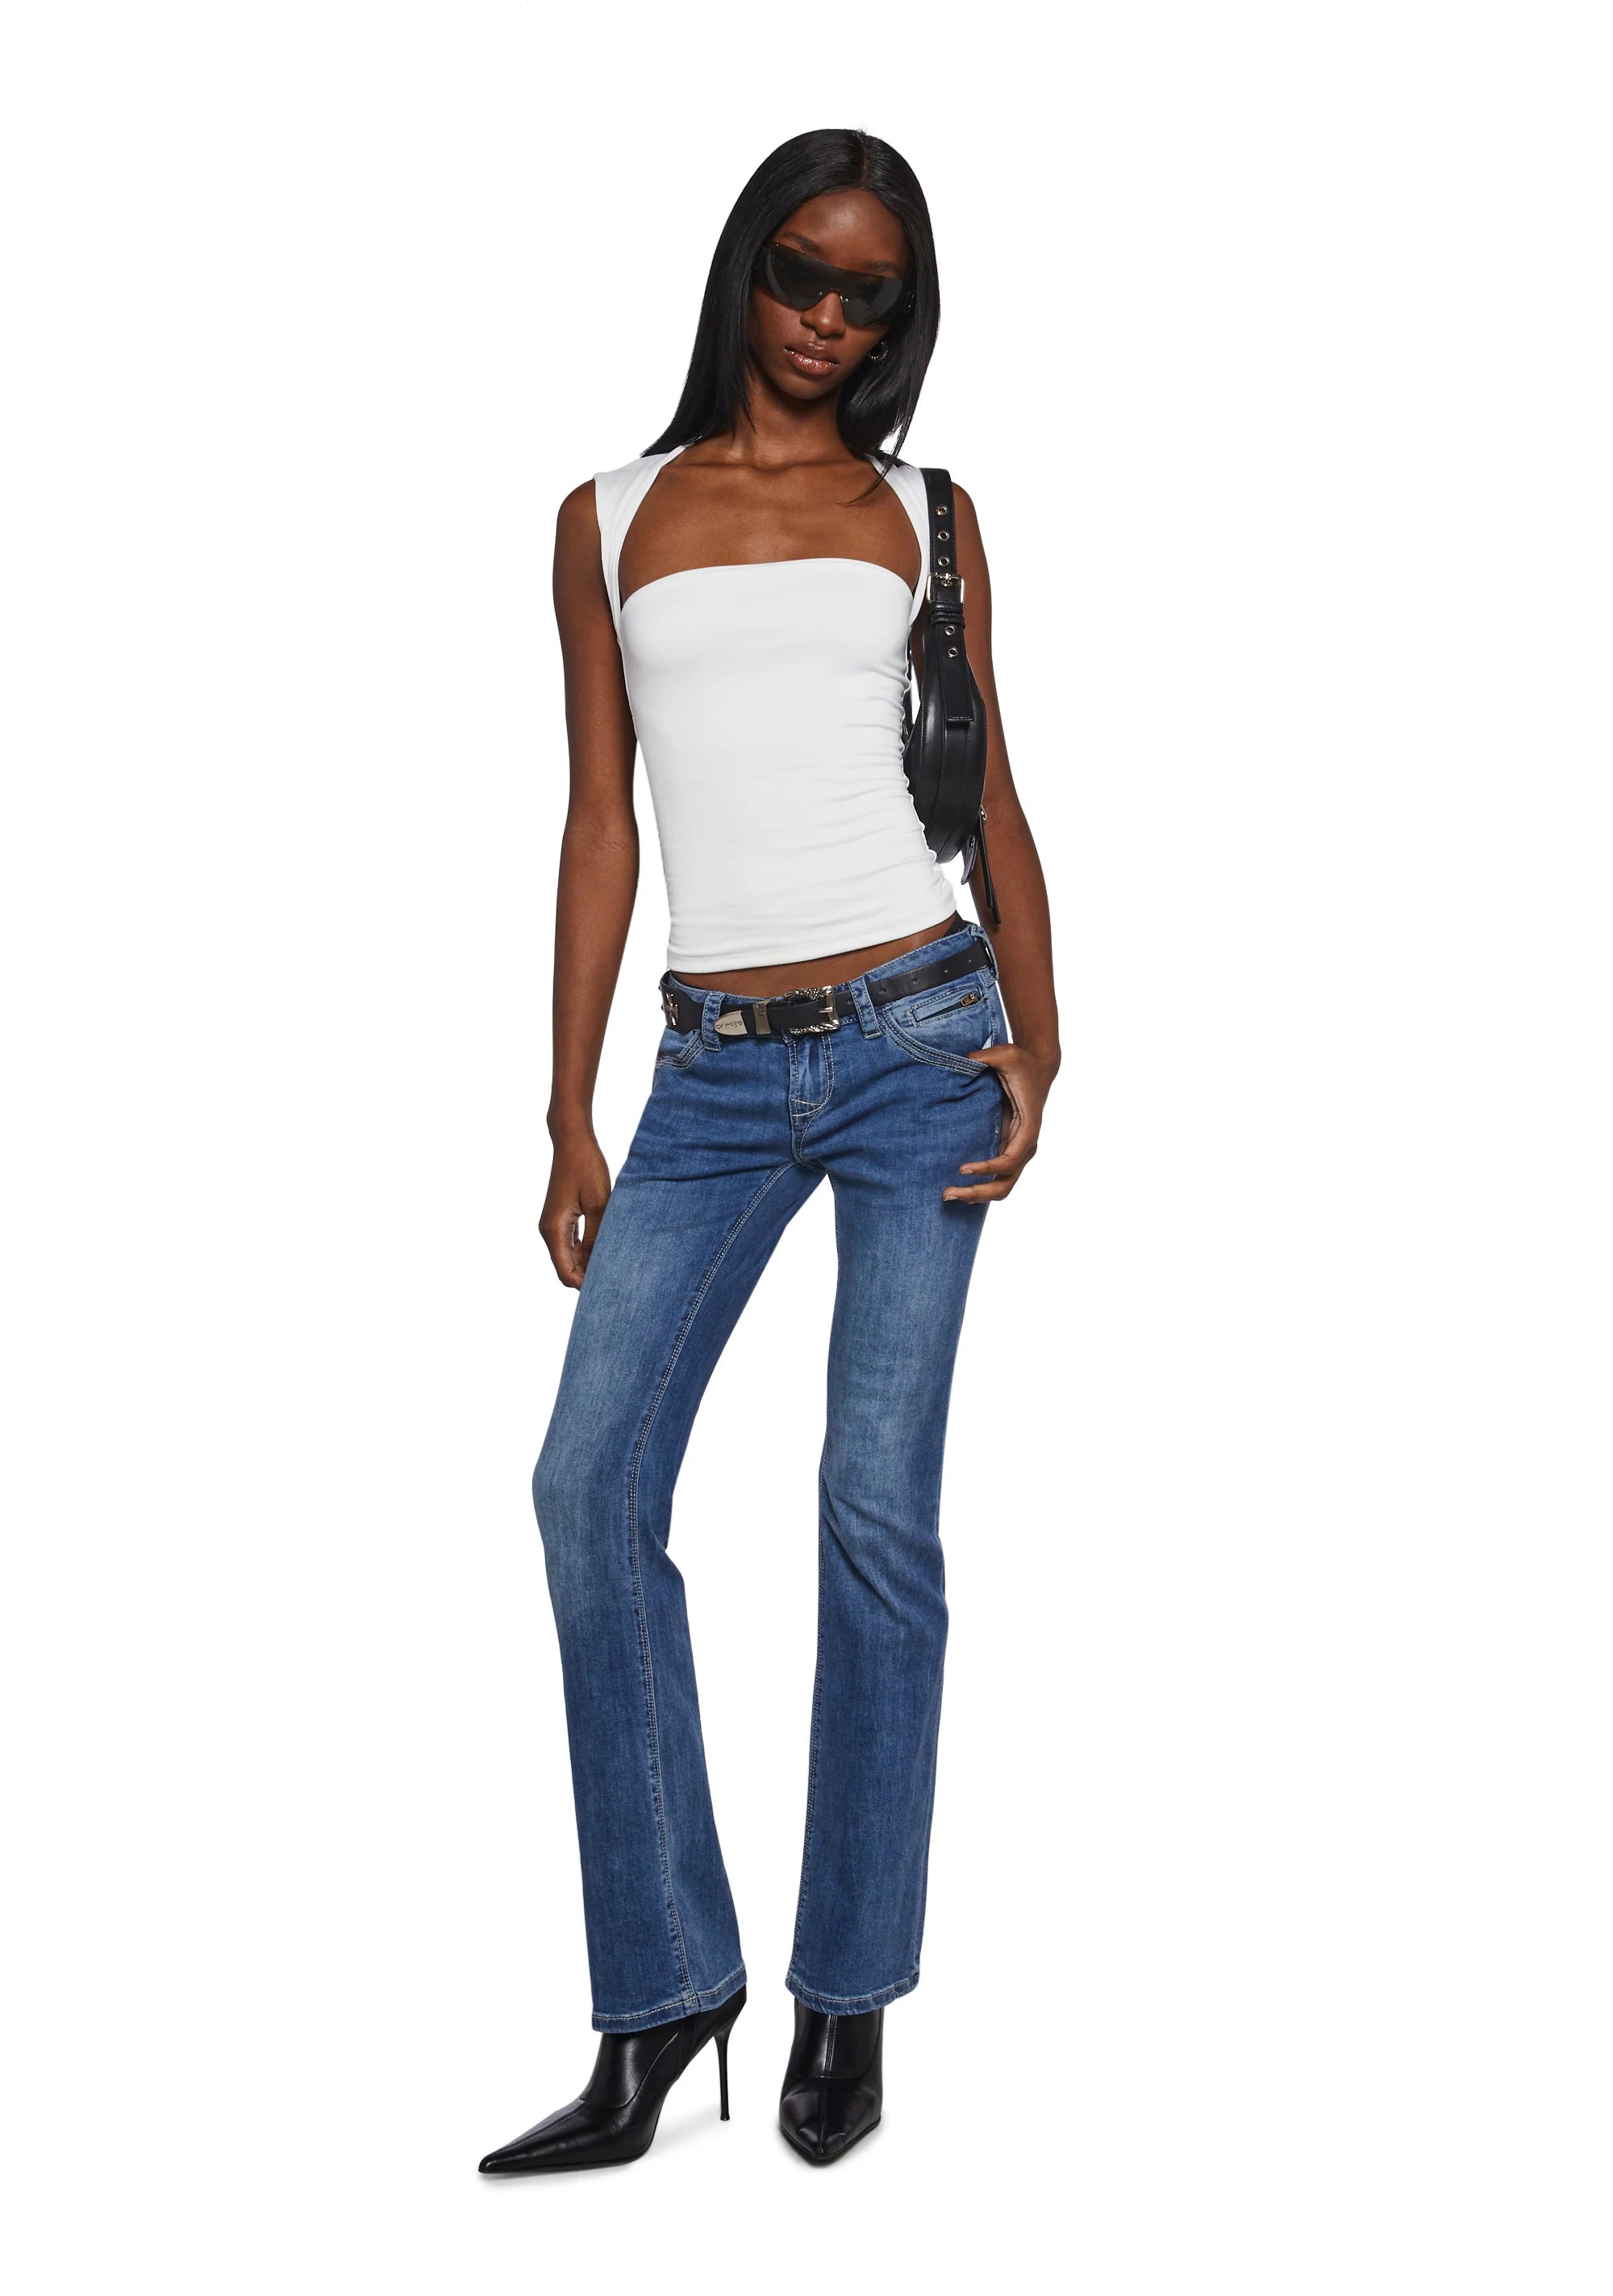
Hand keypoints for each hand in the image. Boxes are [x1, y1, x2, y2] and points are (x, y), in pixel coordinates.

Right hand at [540, 1129, 611, 1287]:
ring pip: (569, 1257)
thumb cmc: (586, 1167)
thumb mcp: (599, 1204)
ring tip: (614, 1269)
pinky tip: (605, 1252)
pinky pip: (572, 1244)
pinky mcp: (561, 1218)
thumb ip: (597, 1237)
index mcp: (554, 1230)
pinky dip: (586, 1252)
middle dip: (587, 1278)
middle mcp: (549, 1231)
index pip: (565, 1272)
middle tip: (615, 1282)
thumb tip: (600, 1264)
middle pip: (566, 1268)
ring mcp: (553, 1224)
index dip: (584, 1286)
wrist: (572, 1141)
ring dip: (587, 1265)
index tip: (607, 1290)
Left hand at [942, 1043, 1058, 1203]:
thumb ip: (982, 1056)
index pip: (1009, 1160)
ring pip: (1003, 1185)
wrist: (1037, 1064)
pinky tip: (959, 1186)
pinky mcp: (1009, 1147)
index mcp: (1028, 1127)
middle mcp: (1026, 1144)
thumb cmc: (1021, 1061)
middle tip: (947, 1193)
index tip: (961, 1169)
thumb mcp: (1004, 1054)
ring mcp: (1019, 1149)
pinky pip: (998, 1176)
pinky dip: (981, 1185)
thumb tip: (960, 1060)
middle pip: (1006, 1182)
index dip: (987, 1168)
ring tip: (949, 1195)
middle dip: (978, 1192)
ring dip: (978, 1195)